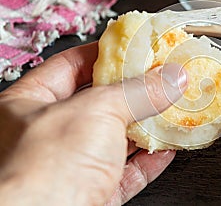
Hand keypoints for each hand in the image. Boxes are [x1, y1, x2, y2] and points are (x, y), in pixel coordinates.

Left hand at [0, 43, 187, 205]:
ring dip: (148, 125)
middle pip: (99, 102)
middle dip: (134, 90)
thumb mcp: (95, 112)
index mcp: (29, 103)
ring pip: (117, 138)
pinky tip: (168, 147)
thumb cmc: (41, 170)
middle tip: (162, 77)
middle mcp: (47, 134)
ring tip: (173, 108)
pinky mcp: (92, 193)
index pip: (72, 65)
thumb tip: (170, 78)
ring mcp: (70, 165)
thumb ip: (137, 92)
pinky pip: (127, 171)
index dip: (107, 53)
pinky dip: (150, 159)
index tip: (137, 48)